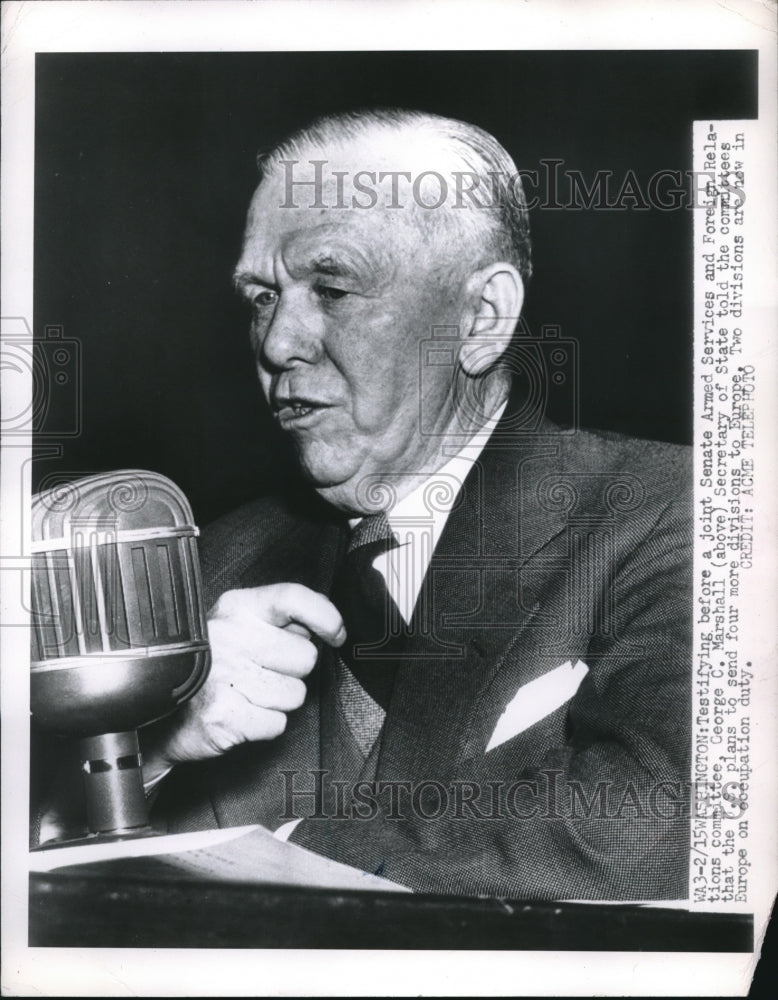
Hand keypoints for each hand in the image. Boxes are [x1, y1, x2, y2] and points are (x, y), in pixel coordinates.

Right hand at [140, 583, 344, 781]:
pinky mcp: (223, 714)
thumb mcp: (238, 628)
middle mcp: (229, 635)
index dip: (325, 616)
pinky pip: (277, 722)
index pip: (292, 597)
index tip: (337, 633)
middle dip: (293, 672)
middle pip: (305, 656)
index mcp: (236, 608)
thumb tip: (325, 628)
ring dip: (278, 701)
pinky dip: (264, 725)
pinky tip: (241, 714)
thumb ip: (278, 623)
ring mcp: (224, 675)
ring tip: (247, 695)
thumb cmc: (210, 669)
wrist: (160, 719)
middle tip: (262, 674)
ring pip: (295, 694)